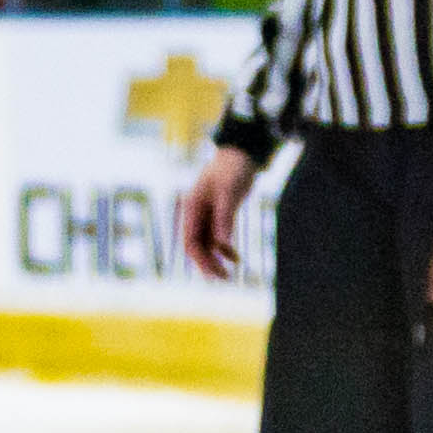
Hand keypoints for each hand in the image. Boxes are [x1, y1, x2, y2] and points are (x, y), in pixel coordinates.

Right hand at [174, 142, 262, 278]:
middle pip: (196, 246)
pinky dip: (225, 248)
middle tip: (223, 279)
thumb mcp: (229, 194)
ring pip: (207, 244)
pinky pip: (217, 237)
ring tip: (228, 274)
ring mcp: (206, 214)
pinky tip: (235, 258)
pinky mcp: (218, 214)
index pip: (190, 241)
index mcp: (191, 208)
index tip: (212, 274)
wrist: (242, 153)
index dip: (199, 260)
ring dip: (216, 259)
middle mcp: (196, 213)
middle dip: (207, 264)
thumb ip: (224, 219)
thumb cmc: (232, 169)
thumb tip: (222, 246)